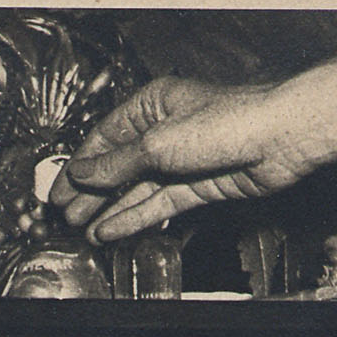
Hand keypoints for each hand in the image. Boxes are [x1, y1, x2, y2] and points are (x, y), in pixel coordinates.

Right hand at [52, 75, 313, 242]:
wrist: (278, 139)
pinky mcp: (196, 186)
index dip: (78, 166)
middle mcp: (163, 132)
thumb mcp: (157, 143)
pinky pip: (157, 204)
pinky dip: (133, 217)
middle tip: (64, 215)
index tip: (58, 189)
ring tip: (81, 229)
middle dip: (90, 192)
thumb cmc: (226, 122)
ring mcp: (180, 161)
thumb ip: (116, 164)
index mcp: (151, 106)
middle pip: (117, 166)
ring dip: (108, 210)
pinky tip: (110, 230)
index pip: (104, 138)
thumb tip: (83, 175)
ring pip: (135, 189)